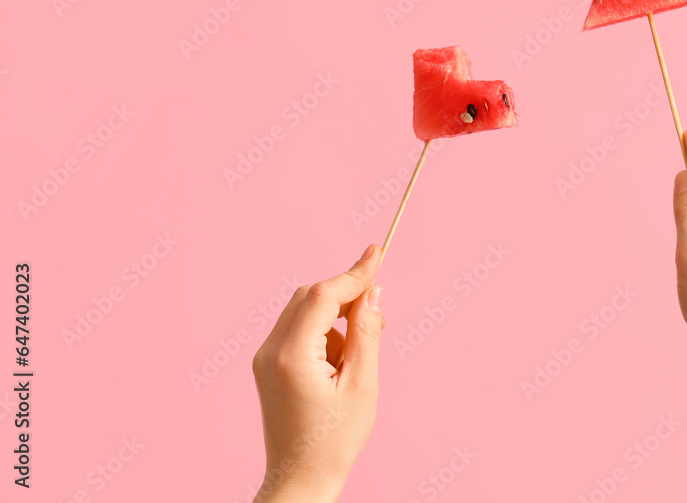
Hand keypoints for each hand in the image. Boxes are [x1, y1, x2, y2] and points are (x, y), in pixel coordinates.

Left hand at [252, 245, 384, 501]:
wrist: (300, 477)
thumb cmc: (335, 439)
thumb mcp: (362, 385)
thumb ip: (366, 333)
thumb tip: (372, 292)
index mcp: (291, 355)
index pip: (323, 295)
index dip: (353, 273)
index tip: (378, 253)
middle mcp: (270, 350)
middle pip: (310, 296)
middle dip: (345, 295)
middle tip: (378, 314)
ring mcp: (264, 357)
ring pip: (304, 310)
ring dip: (336, 316)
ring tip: (360, 354)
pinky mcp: (267, 364)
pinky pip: (298, 329)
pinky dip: (324, 332)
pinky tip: (341, 363)